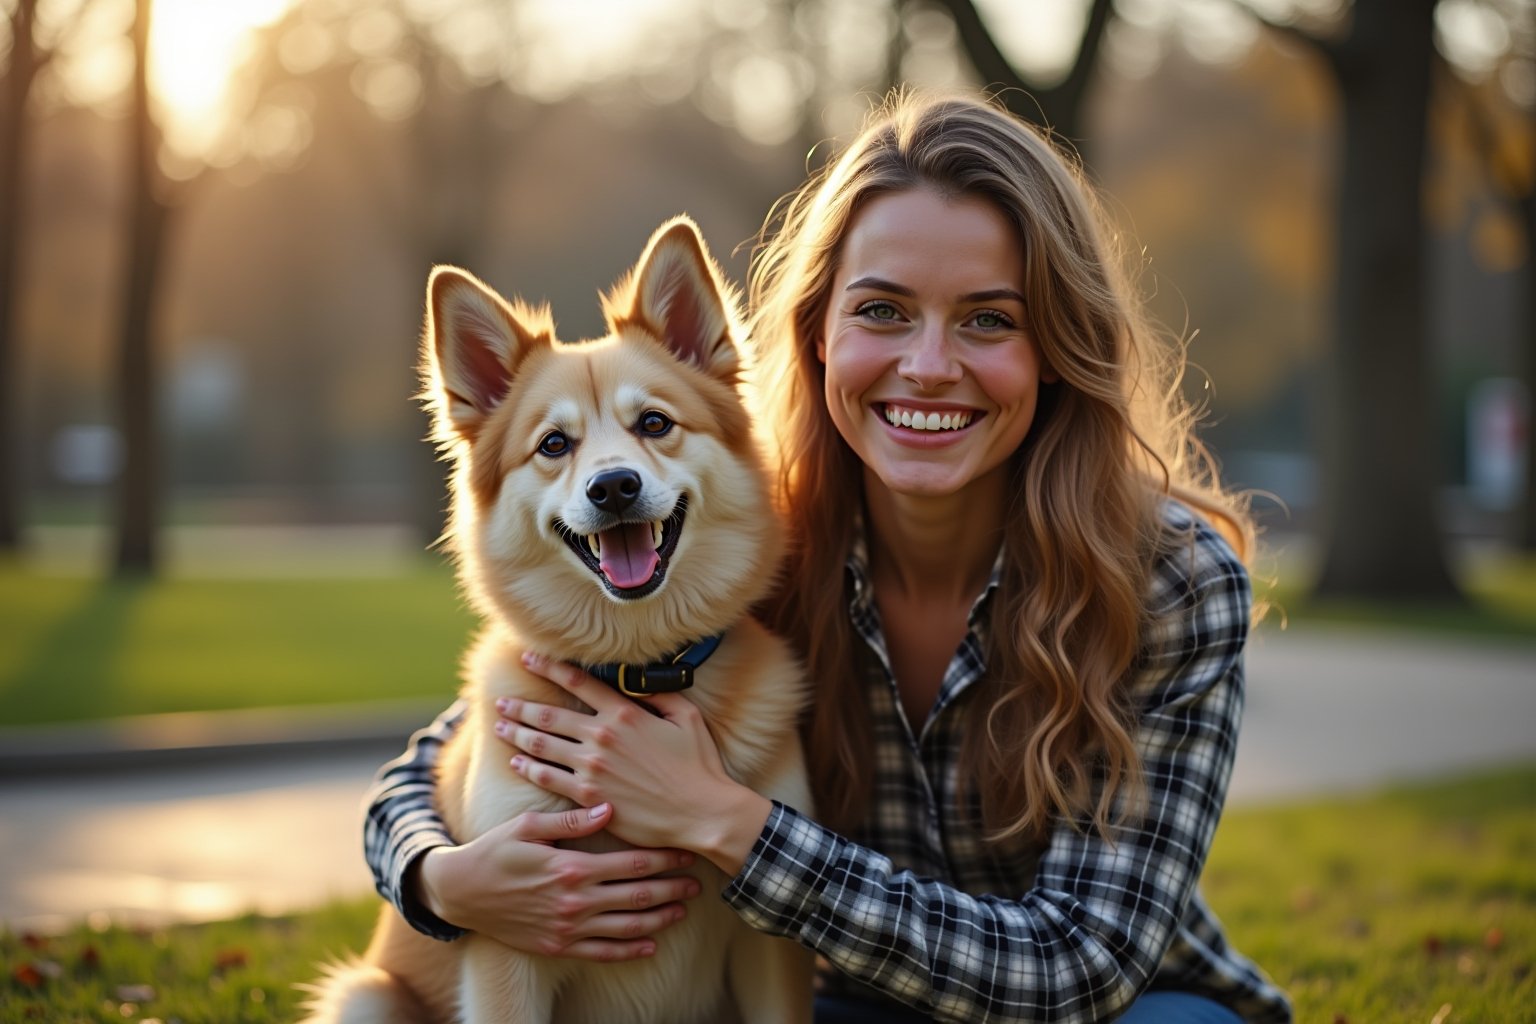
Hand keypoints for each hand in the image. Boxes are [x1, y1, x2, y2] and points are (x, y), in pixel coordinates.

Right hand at [413, 803, 700, 960]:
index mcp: (571, 868)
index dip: (664, 858)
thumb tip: (609, 807)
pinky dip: (630, 951)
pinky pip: (602, 953)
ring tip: (683, 909)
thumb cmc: (494, 851)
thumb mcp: (526, 825)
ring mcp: (568, 928)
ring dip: (659, 919)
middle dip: (672, 888)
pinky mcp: (558, 947)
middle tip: (698, 883)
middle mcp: (575, 902)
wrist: (460, 894)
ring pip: (626, 927)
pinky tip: (651, 945)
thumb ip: (569, 820)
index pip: (632, 863)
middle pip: (637, 896)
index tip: (687, 851)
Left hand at [499, 652, 771, 872]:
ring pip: (541, 745)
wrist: (701, 812)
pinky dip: (529, 768)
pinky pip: (548, 778)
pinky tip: (516, 762)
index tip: (529, 658)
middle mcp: (602, 736)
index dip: (550, 667)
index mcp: (624, 714)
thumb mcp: (686, 718)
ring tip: (499, 726)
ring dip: (516, 734)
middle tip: (500, 701)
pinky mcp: (588, 796)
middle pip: (549, 715)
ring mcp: (592, 767)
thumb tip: (640, 681)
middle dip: (521, 706)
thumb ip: (659, 696)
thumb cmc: (699, 765)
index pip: (578, 683)